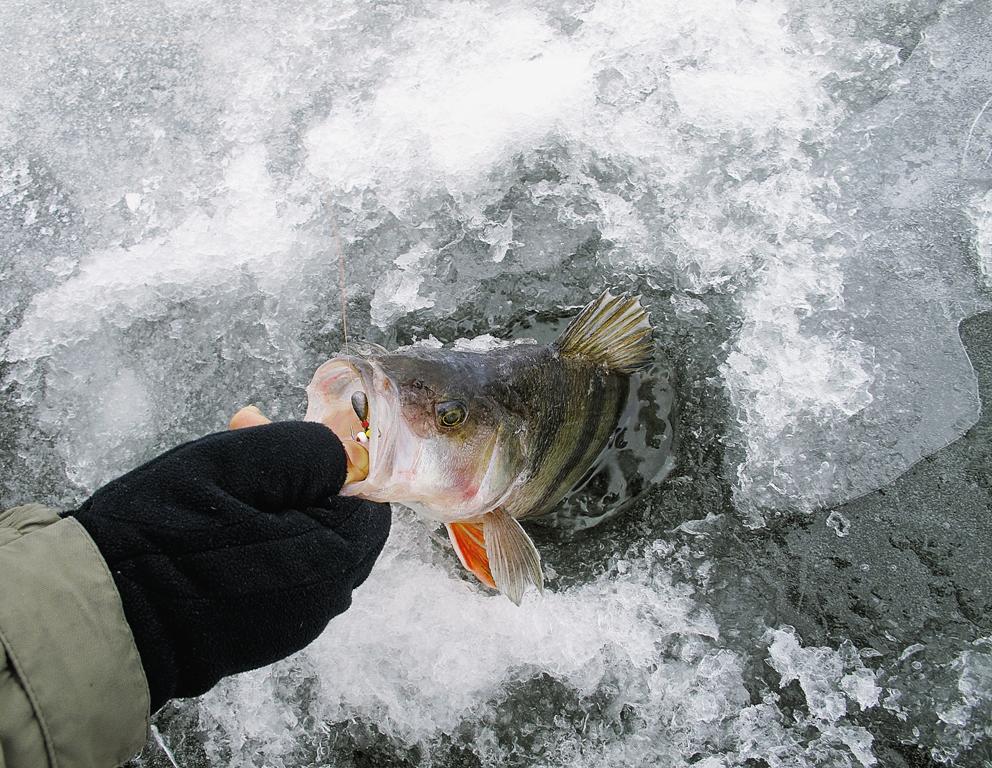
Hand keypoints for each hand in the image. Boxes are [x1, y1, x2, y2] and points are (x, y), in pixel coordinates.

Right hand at [69, 421, 390, 711]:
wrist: (102, 620)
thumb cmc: (167, 533)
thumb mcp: (240, 464)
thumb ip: (310, 451)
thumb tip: (347, 453)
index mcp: (333, 557)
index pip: (367, 494)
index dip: (328, 452)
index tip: (279, 428)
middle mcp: (325, 598)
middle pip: (339, 519)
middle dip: (299, 474)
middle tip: (245, 433)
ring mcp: (293, 622)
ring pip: (308, 543)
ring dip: (277, 504)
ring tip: (224, 474)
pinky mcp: (262, 635)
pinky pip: (282, 574)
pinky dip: (261, 541)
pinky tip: (217, 521)